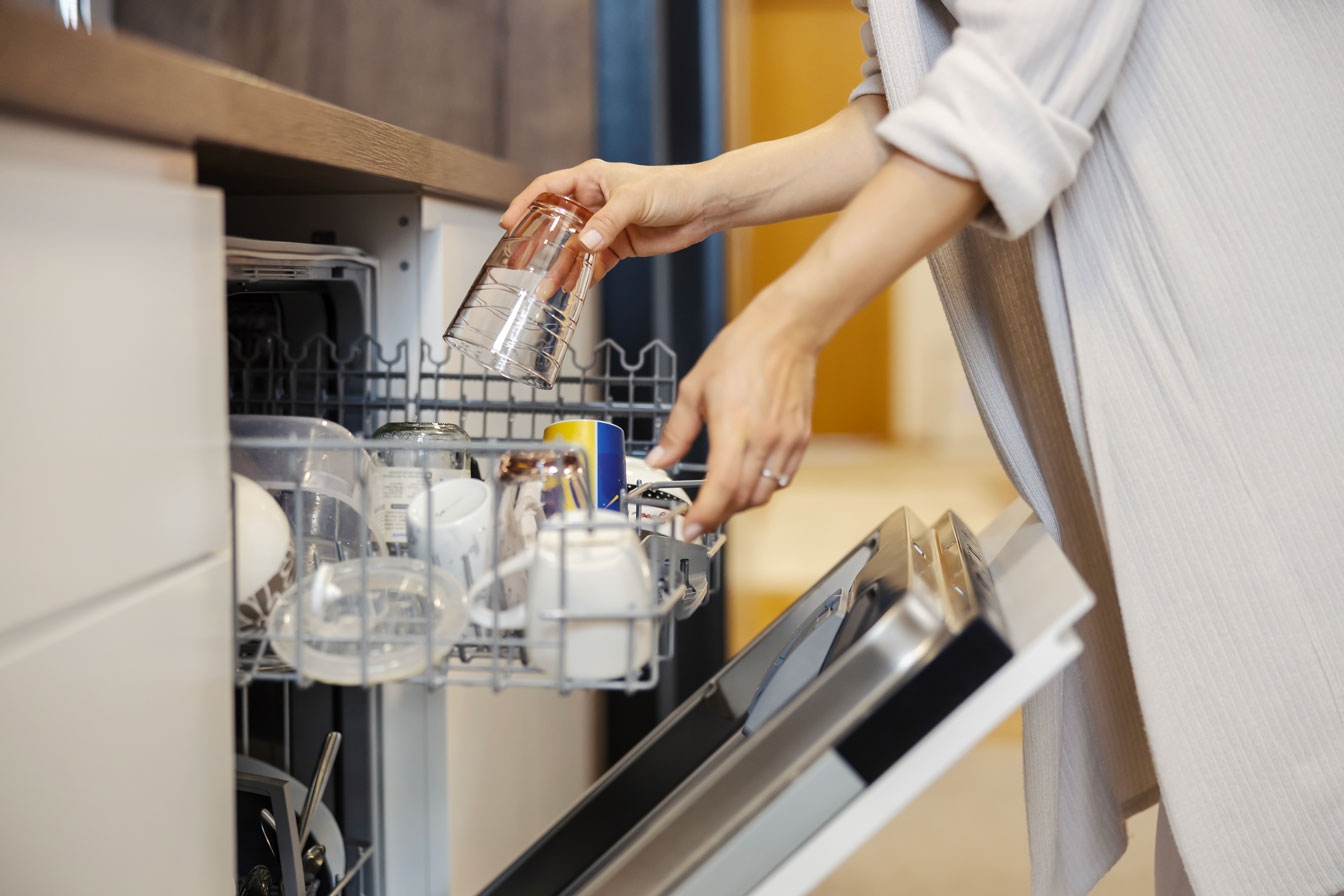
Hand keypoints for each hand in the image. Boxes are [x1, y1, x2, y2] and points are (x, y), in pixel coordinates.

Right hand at [500, 159, 718, 280]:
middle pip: (557, 224)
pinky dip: (583, 277)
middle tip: (520, 265)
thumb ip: (607, 223)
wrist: (703, 206)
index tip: (508, 224)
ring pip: (574, 249)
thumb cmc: (671, 188)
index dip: (525, 205)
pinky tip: (572, 290)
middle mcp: (594, 202)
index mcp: (591, 180)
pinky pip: (594, 264)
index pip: (548, 189)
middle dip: (538, 245)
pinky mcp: (619, 246)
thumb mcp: (634, 200)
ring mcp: (605, 226)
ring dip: (560, 268)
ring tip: (545, 288)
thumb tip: (584, 244)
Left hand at [645, 298, 819, 540]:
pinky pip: (782, 479)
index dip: (704, 516)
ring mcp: (786, 442)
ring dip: (739, 505)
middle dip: (717, 515)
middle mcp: (764, 440)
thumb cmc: (742, 351)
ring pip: (763, 494)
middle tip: (697, 518)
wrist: (786, 332)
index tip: (689, 530)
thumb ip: (676, 431)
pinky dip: (762, 488)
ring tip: (719, 502)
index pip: (721, 490)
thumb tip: (659, 460)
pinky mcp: (800, 439)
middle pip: (741, 499)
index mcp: (734, 428)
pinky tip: (746, 480)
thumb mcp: (694, 388)